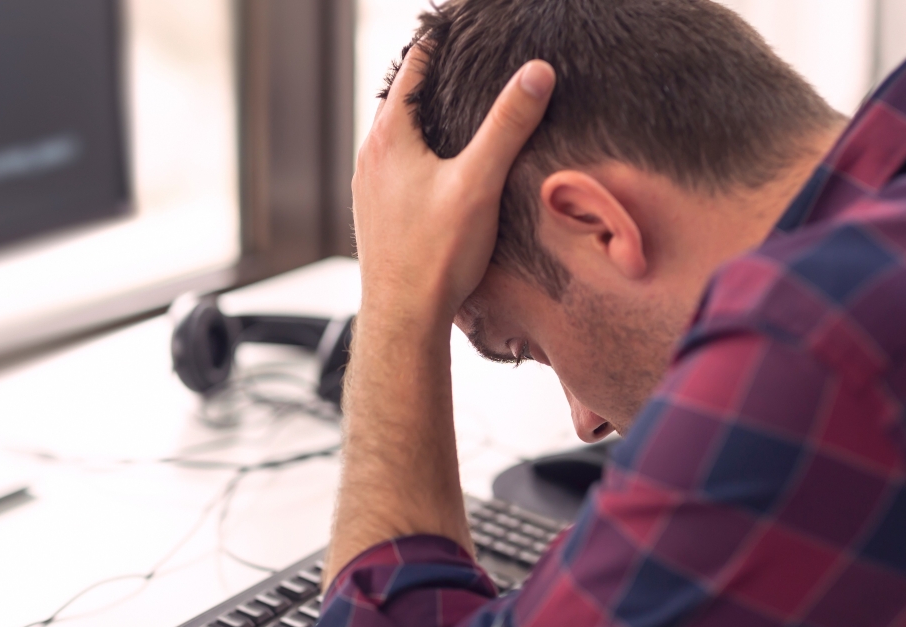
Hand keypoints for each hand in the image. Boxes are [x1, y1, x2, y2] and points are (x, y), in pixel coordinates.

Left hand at [352, 49, 554, 323]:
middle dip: (436, 78)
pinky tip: (444, 167)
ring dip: (426, 118)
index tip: (466, 28)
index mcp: (390, 136)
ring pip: (399, 135)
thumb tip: (536, 73)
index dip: (441, 42)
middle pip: (403, 98)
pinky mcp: (377, 212)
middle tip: (469, 60)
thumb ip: (508, 124)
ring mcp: (370, 185)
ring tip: (460, 107)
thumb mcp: (480, 181)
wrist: (404, 317)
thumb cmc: (435, 254)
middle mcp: (371, 156)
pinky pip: (398, 165)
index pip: (414, 66)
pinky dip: (420, 151)